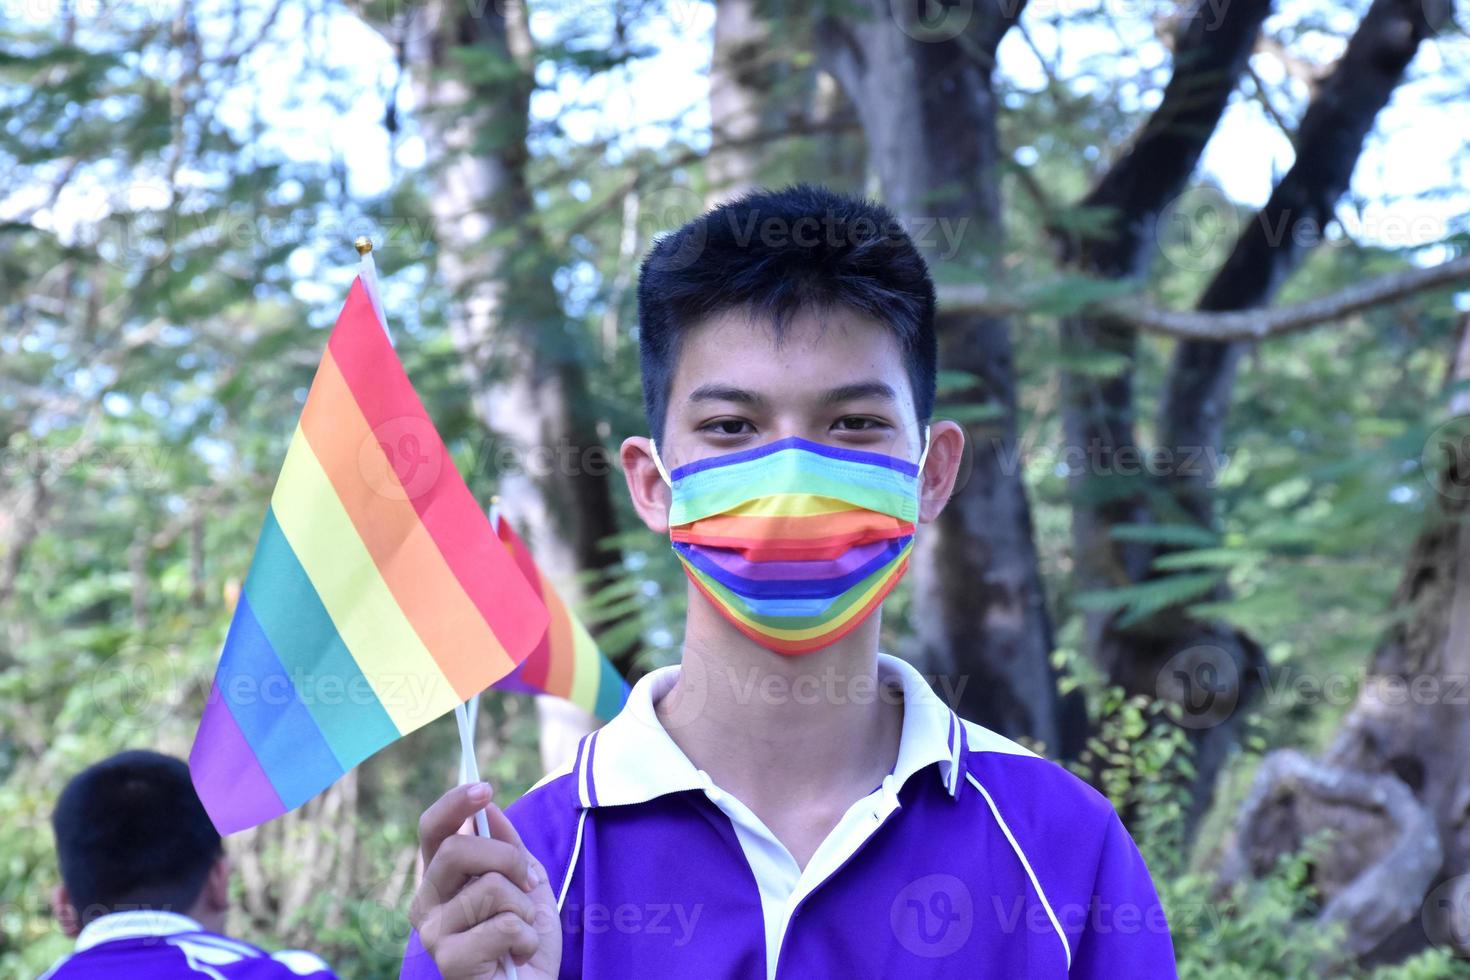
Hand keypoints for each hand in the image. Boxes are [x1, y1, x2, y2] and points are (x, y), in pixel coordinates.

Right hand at [410, 783, 561, 979]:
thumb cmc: (523, 941)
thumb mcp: (525, 883)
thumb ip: (508, 847)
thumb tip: (489, 808)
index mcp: (442, 879)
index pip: (434, 830)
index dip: (454, 804)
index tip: (485, 788)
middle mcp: (426, 902)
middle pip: (457, 848)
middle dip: (506, 857)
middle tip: (526, 881)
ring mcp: (432, 932)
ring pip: (489, 886)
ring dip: (523, 907)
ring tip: (520, 931)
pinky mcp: (448, 960)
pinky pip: (503, 924)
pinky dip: (526, 937)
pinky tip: (517, 955)